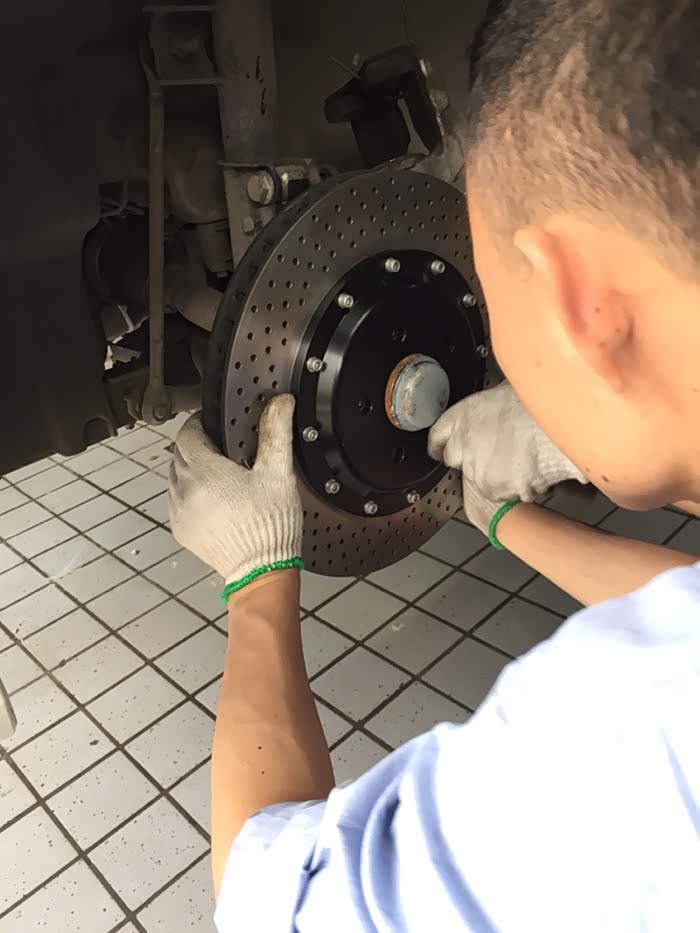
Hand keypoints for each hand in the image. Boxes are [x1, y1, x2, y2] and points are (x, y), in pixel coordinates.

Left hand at [169, 395, 302, 583]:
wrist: (260, 570)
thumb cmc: (269, 524)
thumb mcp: (277, 473)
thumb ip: (275, 432)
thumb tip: (280, 403)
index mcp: (203, 471)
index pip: (186, 434)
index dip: (199, 425)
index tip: (213, 425)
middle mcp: (183, 490)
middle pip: (179, 455)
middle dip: (197, 447)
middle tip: (222, 449)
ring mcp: (179, 512)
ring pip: (175, 478)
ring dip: (191, 472)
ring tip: (220, 476)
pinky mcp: (181, 530)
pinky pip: (177, 502)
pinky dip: (190, 495)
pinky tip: (214, 500)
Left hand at [428, 382, 586, 533]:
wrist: (553, 426)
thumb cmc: (537, 402)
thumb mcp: (508, 391)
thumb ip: (494, 404)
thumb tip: (500, 402)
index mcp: (463, 415)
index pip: (438, 434)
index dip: (439, 443)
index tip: (440, 449)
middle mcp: (463, 443)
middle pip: (455, 459)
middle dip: (471, 459)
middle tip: (495, 453)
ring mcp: (476, 468)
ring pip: (482, 478)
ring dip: (499, 474)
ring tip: (525, 458)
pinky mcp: (493, 488)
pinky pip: (506, 492)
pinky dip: (519, 487)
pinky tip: (534, 470)